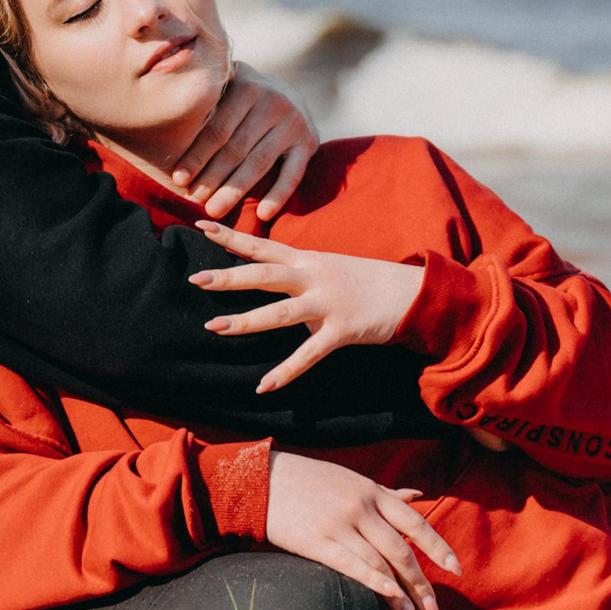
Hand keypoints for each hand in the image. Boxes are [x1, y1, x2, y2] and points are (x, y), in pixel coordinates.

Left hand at [167, 63, 316, 221]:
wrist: (288, 93)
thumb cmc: (242, 98)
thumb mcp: (226, 87)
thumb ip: (206, 99)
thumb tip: (164, 111)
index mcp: (248, 86)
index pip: (218, 129)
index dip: (197, 155)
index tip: (178, 179)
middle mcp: (275, 101)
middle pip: (236, 148)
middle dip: (212, 177)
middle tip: (194, 201)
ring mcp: (295, 122)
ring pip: (260, 163)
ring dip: (235, 190)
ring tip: (214, 211)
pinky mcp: (309, 142)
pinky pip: (292, 174)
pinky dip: (278, 195)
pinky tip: (263, 214)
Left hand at [192, 220, 425, 393]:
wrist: (414, 293)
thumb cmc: (368, 282)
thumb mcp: (330, 269)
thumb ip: (299, 278)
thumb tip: (272, 290)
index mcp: (308, 260)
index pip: (262, 245)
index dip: (230, 236)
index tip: (199, 224)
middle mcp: (314, 278)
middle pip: (265, 275)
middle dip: (229, 278)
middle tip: (196, 280)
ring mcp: (328, 304)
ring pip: (280, 313)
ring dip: (246, 321)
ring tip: (215, 327)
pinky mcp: (343, 331)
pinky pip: (309, 354)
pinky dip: (285, 372)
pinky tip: (264, 386)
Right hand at [262, 452, 458, 609]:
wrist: (264, 479)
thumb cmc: (312, 481)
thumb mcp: (353, 480)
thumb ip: (387, 493)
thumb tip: (419, 495)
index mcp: (374, 492)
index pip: (416, 523)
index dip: (438, 548)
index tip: (455, 571)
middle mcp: (362, 508)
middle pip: (402, 550)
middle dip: (421, 583)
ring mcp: (340, 524)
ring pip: (380, 562)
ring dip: (400, 594)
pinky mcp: (317, 542)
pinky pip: (351, 565)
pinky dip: (373, 582)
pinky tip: (388, 599)